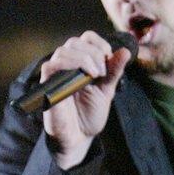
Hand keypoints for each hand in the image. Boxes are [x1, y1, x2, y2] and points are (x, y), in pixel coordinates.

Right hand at [40, 31, 131, 168]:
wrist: (79, 137)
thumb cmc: (89, 114)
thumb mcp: (107, 90)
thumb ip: (114, 71)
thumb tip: (126, 52)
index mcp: (81, 62)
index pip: (87, 38)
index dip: (100, 44)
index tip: (109, 60)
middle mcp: (67, 64)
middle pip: (75, 41)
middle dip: (94, 52)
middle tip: (102, 72)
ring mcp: (56, 73)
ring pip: (64, 50)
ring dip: (84, 58)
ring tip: (94, 75)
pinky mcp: (47, 84)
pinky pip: (52, 65)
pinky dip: (70, 64)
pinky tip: (83, 77)